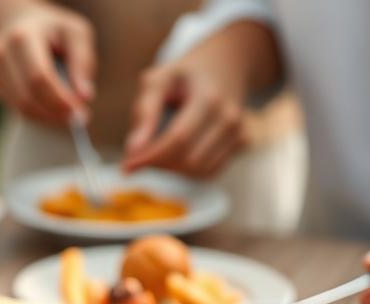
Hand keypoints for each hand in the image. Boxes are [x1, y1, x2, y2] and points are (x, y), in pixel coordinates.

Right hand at [0, 1, 95, 123]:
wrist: (22, 22)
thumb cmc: (55, 30)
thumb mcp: (77, 34)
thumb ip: (82, 63)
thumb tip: (85, 97)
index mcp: (23, 36)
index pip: (38, 77)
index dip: (59, 99)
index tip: (81, 111)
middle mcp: (2, 51)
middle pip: (26, 97)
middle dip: (54, 113)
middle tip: (79, 119)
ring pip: (20, 108)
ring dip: (48, 117)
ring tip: (69, 114)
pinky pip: (16, 108)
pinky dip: (39, 115)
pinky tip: (53, 108)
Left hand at [121, 21, 275, 177]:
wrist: (224, 64)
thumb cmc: (184, 74)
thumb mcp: (158, 80)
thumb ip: (144, 112)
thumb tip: (133, 150)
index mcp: (208, 98)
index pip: (178, 139)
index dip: (151, 157)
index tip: (127, 165)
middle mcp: (229, 118)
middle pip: (189, 160)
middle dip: (159, 164)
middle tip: (139, 156)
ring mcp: (240, 132)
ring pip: (199, 172)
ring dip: (172, 170)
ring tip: (158, 151)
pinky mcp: (242, 144)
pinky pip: (209, 172)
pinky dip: (188, 171)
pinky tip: (177, 153)